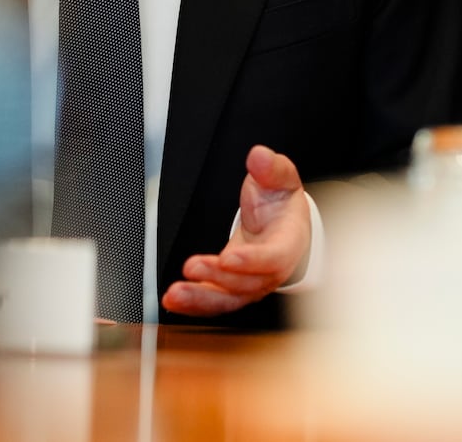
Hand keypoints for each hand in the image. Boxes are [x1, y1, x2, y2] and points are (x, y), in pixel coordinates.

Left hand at [161, 144, 310, 316]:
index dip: (253, 261)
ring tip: (174, 295)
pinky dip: (194, 304)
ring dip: (200, 300)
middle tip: (192, 268)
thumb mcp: (281, 180)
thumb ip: (273, 169)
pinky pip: (214, 301)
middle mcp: (270, 270)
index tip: (229, 257)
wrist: (280, 223)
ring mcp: (251, 282)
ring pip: (229, 299)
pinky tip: (172, 301)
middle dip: (219, 279)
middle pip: (249, 284)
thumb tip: (260, 156)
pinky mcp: (231, 287)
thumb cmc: (280, 203)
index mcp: (288, 244)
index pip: (275, 258)